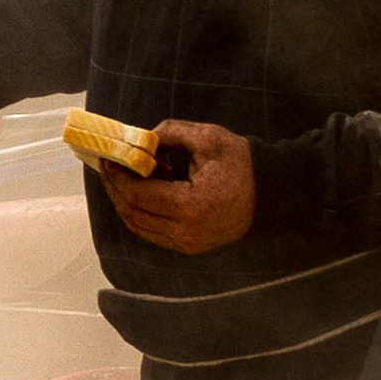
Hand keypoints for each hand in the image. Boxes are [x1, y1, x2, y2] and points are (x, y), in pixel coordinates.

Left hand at [99, 119, 255, 254]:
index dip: (117, 176)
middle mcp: (186, 232)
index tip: (108, 158)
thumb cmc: (242, 164)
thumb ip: (169, 133)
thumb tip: (139, 138)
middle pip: (133, 213)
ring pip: (139, 226)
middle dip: (115, 188)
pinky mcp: (191, 246)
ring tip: (122, 177)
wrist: (272, 192)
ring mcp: (188, 243)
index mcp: (189, 206)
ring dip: (125, 202)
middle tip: (108, 166)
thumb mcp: (207, 139)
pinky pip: (153, 233)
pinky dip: (140, 214)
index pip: (137, 195)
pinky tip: (141, 193)